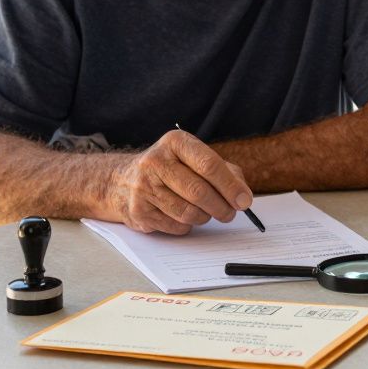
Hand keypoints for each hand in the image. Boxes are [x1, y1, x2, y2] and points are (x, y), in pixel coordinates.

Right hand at [108, 129, 252, 234]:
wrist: (123, 181)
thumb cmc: (171, 169)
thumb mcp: (195, 158)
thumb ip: (225, 171)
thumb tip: (243, 195)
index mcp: (175, 142)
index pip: (208, 164)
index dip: (230, 185)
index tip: (244, 200)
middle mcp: (155, 162)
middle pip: (199, 191)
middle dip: (222, 207)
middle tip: (231, 213)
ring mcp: (144, 187)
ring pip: (189, 212)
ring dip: (206, 217)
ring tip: (208, 212)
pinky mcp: (139, 211)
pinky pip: (176, 226)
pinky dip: (188, 225)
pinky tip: (185, 216)